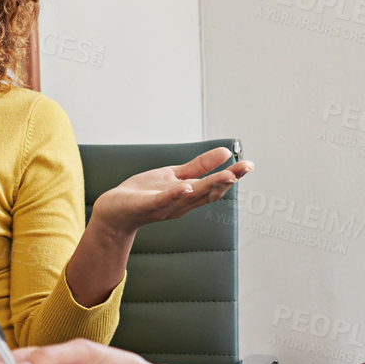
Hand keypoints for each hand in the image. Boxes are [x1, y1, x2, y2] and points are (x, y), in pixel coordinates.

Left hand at [92, 146, 252, 233]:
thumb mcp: (175, 175)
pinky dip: (175, 194)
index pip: (215, 186)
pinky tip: (185, 186)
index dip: (233, 176)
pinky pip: (163, 200)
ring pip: (191, 196)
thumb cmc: (144, 193)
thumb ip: (199, 166)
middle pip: (208, 191)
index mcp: (190, 195)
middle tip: (246, 167)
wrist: (115, 210)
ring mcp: (166, 206)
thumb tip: (225, 152)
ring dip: (209, 185)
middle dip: (228, 180)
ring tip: (227, 174)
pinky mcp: (147, 205)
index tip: (249, 165)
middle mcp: (182, 204)